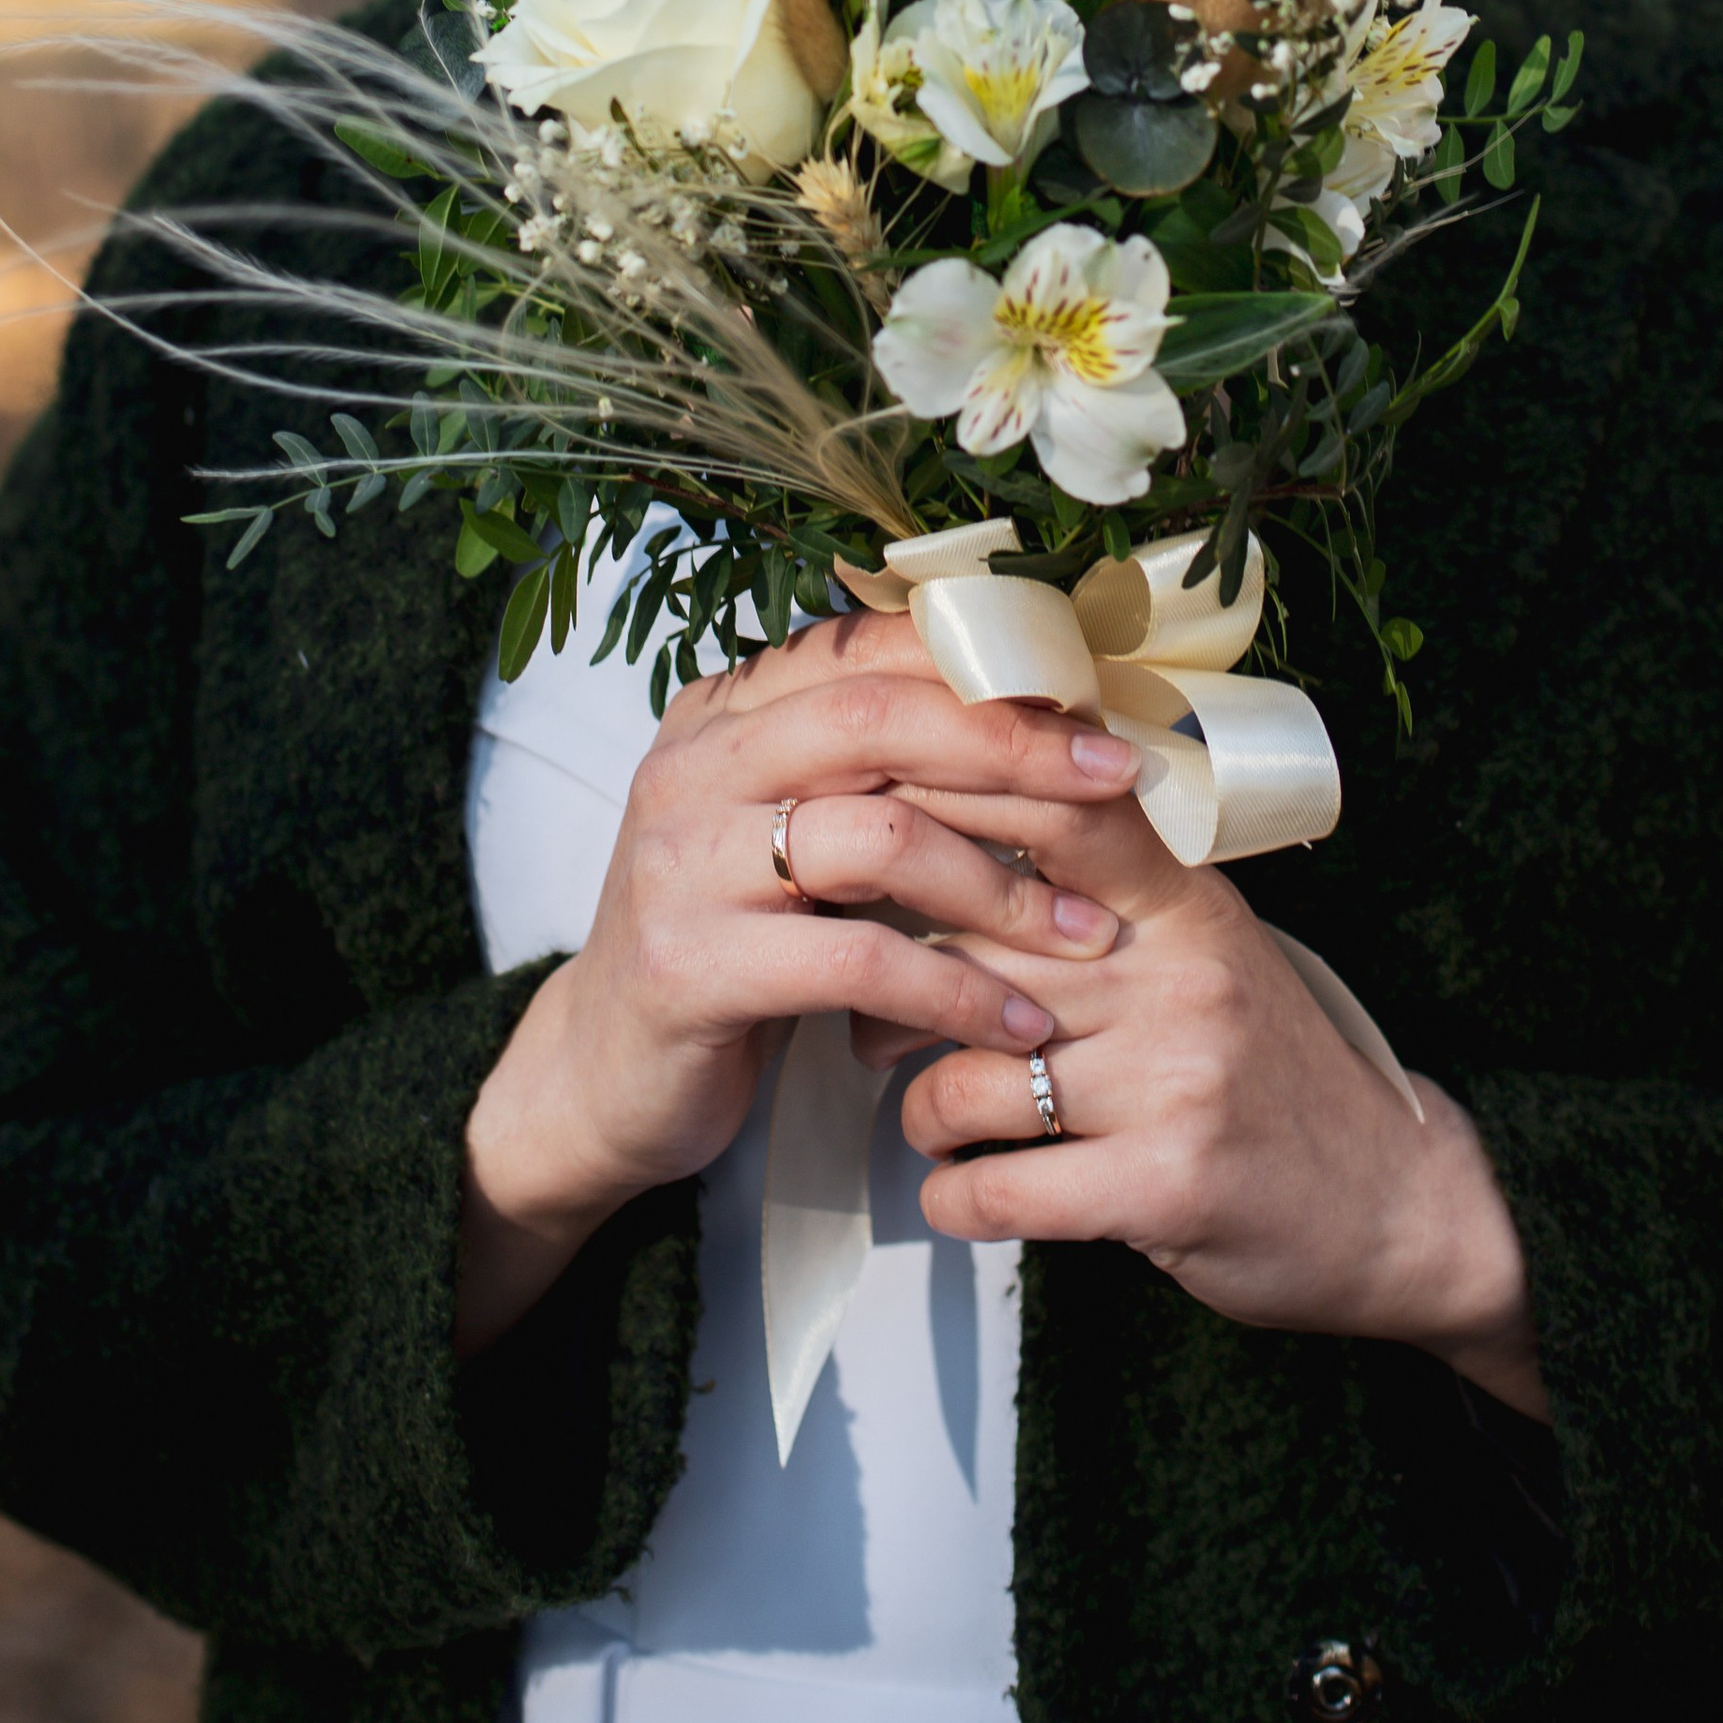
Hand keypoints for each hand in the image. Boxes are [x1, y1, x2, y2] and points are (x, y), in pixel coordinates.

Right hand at [456, 610, 1138, 1352]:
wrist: (604, 1074)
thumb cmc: (735, 939)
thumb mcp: (791, 827)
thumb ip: (872, 765)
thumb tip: (1040, 704)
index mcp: (722, 711)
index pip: (869, 649)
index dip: (988, 666)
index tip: (1093, 701)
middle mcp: (693, 766)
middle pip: (880, 719)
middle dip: (1015, 746)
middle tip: (1119, 782)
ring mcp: (680, 864)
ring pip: (877, 838)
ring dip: (1004, 887)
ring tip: (1089, 931)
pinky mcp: (690, 967)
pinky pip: (857, 964)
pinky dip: (956, 990)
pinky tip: (1020, 1021)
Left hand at [877, 789, 1548, 1418]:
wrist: (1398, 1207)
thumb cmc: (1269, 1072)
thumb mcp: (1202, 955)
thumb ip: (1096, 901)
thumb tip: (938, 850)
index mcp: (1183, 903)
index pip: (1054, 810)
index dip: (950, 799)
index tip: (869, 822)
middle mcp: (1177, 975)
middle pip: (976, 949)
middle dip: (895, 991)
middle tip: (868, 1021)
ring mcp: (1175, 1080)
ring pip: (965, 1076)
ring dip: (920, 1111)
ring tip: (931, 1118)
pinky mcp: (1165, 1186)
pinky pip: (997, 1186)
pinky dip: (955, 1197)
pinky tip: (965, 1192)